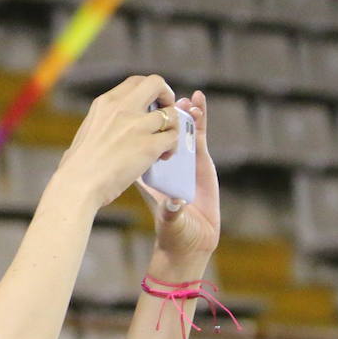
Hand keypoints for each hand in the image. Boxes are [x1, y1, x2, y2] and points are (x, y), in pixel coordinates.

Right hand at [55, 74, 180, 209]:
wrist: (78, 184)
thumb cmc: (77, 165)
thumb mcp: (88, 129)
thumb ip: (104, 121)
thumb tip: (108, 126)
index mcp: (106, 102)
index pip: (137, 81)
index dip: (150, 91)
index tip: (151, 105)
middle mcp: (123, 108)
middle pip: (157, 83)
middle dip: (166, 97)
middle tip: (165, 115)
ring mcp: (137, 126)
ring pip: (171, 113)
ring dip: (172, 127)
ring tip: (165, 144)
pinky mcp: (149, 146)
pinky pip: (172, 138)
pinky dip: (172, 147)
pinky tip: (163, 157)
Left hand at [134, 90, 219, 262]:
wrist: (190, 239)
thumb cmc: (174, 230)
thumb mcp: (169, 218)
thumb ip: (172, 209)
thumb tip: (175, 203)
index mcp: (146, 171)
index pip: (139, 142)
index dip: (140, 126)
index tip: (140, 112)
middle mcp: (160, 160)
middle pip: (157, 128)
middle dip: (162, 111)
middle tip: (165, 99)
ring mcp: (179, 157)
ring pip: (177, 127)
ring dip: (180, 111)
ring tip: (185, 100)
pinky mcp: (198, 158)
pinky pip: (196, 133)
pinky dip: (198, 119)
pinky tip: (198, 104)